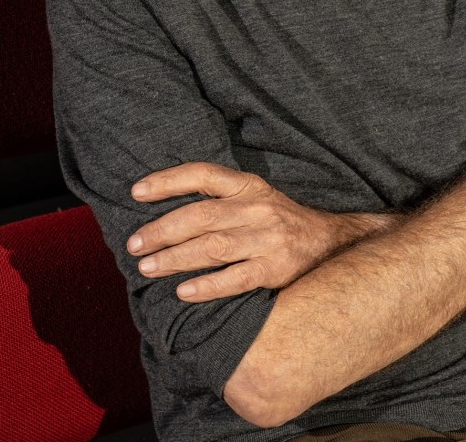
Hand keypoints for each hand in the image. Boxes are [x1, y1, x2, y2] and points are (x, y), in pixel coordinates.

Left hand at [127, 161, 392, 301]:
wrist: (331, 244)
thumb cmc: (280, 221)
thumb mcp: (256, 197)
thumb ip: (220, 199)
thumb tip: (165, 209)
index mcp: (249, 185)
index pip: (203, 174)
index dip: (168, 180)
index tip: (136, 191)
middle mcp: (256, 208)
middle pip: (201, 215)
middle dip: (162, 230)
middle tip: (134, 244)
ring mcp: (267, 239)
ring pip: (212, 247)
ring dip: (175, 258)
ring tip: (148, 267)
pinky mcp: (275, 270)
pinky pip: (234, 279)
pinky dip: (206, 286)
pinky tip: (183, 291)